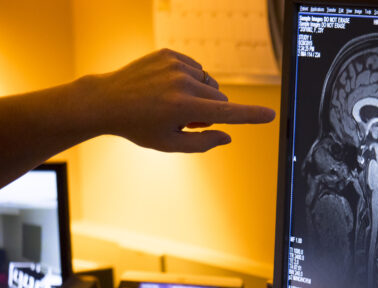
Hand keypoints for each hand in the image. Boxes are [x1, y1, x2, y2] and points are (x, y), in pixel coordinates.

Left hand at [84, 49, 275, 151]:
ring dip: (200, 95)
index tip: (270, 115)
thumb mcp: (169, 144)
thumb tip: (227, 137)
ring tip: (174, 103)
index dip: (251, 115)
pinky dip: (189, 80)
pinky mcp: (170, 53)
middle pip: (219, 98)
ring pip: (209, 83)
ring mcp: (175, 65)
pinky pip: (196, 69)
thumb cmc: (138, 127)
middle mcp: (182, 83)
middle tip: (184, 119)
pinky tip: (168, 88)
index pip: (226, 112)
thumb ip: (202, 143)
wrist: (107, 101)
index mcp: (183, 108)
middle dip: (210, 110)